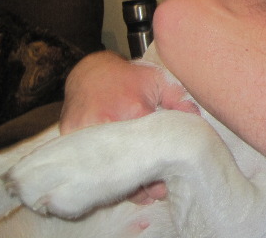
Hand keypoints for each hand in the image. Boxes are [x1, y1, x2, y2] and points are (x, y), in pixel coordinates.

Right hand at [60, 51, 199, 203]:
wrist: (90, 71)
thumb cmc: (128, 78)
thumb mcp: (158, 81)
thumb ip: (179, 100)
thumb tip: (196, 119)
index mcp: (133, 109)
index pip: (148, 147)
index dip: (158, 166)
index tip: (167, 181)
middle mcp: (106, 123)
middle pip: (126, 164)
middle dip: (143, 184)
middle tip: (157, 191)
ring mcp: (85, 133)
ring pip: (106, 169)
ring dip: (124, 185)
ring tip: (142, 194)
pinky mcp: (69, 139)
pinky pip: (88, 166)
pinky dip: (104, 176)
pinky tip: (119, 185)